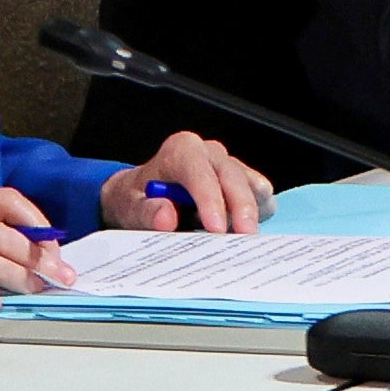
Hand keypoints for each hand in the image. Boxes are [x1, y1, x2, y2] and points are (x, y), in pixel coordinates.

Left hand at [100, 132, 270, 234]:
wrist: (142, 196)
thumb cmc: (137, 198)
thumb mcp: (130, 207)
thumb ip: (146, 212)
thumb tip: (166, 217)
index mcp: (181, 151)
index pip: (200, 172)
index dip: (210, 199)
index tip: (216, 228)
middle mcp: (209, 153)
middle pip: (232, 176)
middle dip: (241, 207)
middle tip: (244, 238)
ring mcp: (229, 165)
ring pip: (250, 184)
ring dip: (252, 211)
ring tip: (245, 240)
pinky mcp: (244, 180)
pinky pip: (260, 193)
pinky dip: (259, 212)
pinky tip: (247, 231)